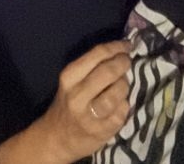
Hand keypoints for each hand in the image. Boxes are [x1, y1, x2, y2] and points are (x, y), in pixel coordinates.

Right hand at [41, 41, 130, 162]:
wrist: (56, 138)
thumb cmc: (67, 104)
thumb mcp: (70, 82)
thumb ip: (90, 68)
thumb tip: (120, 52)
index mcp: (69, 78)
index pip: (96, 55)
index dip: (116, 47)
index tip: (127, 45)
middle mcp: (77, 95)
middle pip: (108, 72)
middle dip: (123, 63)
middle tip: (127, 61)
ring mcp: (89, 115)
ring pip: (117, 93)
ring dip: (124, 86)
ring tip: (122, 85)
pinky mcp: (102, 131)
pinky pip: (122, 111)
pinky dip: (125, 105)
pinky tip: (120, 104)